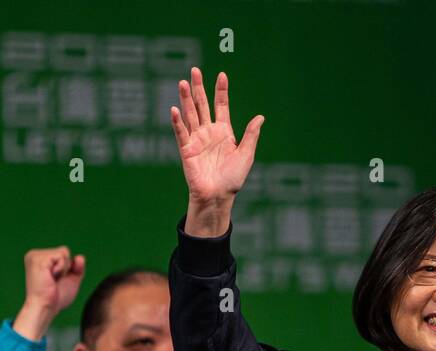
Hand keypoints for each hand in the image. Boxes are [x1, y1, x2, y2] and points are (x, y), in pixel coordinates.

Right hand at [12, 247, 85, 341]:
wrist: (46, 307)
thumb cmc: (56, 297)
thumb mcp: (71, 279)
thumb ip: (77, 267)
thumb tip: (80, 257)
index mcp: (39, 258)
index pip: (63, 252)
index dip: (67, 268)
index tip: (55, 280)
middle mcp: (34, 254)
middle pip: (64, 250)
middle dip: (66, 268)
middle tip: (53, 281)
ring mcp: (35, 255)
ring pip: (64, 252)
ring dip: (64, 269)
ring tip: (51, 280)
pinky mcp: (38, 259)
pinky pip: (61, 256)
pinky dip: (61, 269)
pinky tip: (51, 277)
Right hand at [170, 68, 263, 236]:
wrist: (218, 196)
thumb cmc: (233, 179)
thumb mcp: (246, 155)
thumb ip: (251, 135)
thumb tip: (261, 117)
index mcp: (224, 132)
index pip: (221, 106)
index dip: (221, 91)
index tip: (222, 75)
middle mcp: (209, 132)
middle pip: (202, 105)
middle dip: (199, 88)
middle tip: (195, 70)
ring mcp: (196, 139)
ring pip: (190, 114)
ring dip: (186, 99)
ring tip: (183, 82)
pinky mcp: (186, 149)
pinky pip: (181, 132)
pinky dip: (177, 121)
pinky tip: (175, 108)